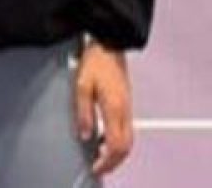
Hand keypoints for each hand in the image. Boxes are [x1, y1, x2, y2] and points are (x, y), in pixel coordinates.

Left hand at [74, 40, 133, 175]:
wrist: (109, 44)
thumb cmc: (96, 60)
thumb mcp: (82, 85)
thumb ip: (84, 112)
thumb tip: (85, 133)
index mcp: (115, 108)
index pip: (115, 145)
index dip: (106, 160)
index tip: (97, 167)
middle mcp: (125, 110)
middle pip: (126, 147)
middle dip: (114, 162)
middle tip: (100, 167)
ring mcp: (127, 106)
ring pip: (129, 139)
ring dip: (117, 152)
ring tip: (101, 157)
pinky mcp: (126, 102)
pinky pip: (127, 129)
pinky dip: (118, 140)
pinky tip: (105, 139)